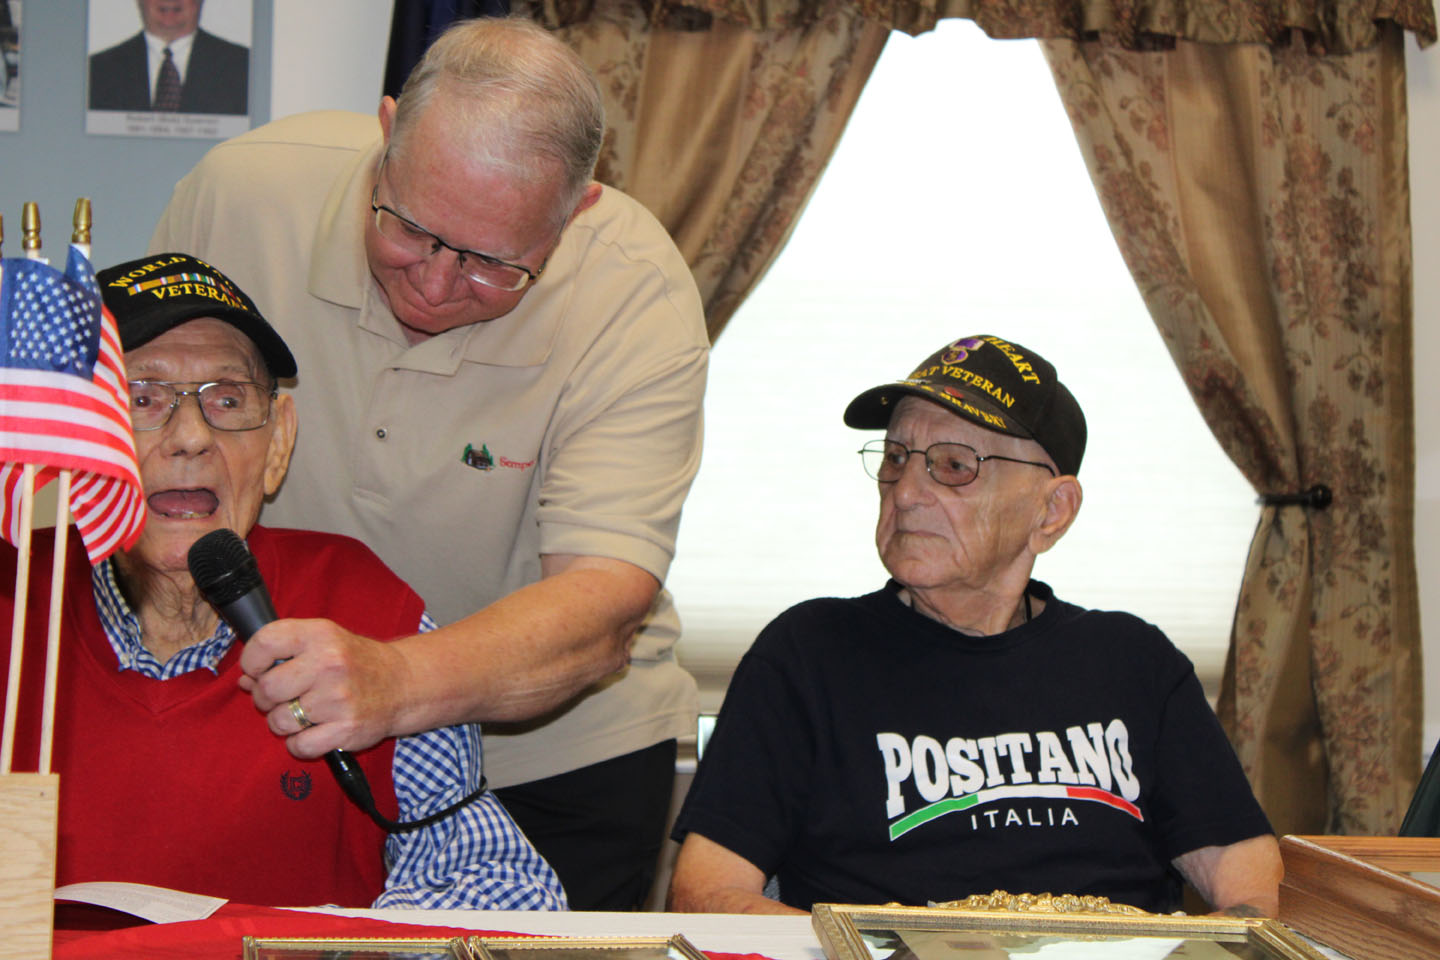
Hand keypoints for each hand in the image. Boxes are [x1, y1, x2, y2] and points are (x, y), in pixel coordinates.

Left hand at [237, 618, 410, 758]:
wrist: (402, 684)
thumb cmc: (356, 662)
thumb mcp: (323, 642)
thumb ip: (283, 653)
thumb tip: (244, 680)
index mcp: (320, 634)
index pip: (264, 644)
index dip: (251, 662)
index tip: (258, 670)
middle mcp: (330, 663)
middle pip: (267, 689)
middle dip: (266, 698)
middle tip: (284, 697)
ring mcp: (339, 698)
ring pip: (280, 721)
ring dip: (284, 722)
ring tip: (302, 714)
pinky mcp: (346, 729)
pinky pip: (300, 746)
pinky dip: (300, 744)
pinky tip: (314, 731)